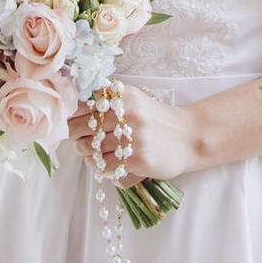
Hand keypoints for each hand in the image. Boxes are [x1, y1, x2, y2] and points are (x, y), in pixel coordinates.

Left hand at [68, 83, 196, 182]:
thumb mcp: (134, 102)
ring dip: (86, 154)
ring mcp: (133, 137)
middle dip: (75, 137)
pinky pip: (105, 166)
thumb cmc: (156, 121)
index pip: (83, 105)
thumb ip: (108, 102)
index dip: (72, 117)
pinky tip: (106, 163)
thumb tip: (72, 114)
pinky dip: (100, 167)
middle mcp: (128, 113)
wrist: (189, 137)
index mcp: (124, 96)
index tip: (72, 123)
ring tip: (94, 154)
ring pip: (90, 148)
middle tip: (79, 141)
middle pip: (82, 127)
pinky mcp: (138, 159)